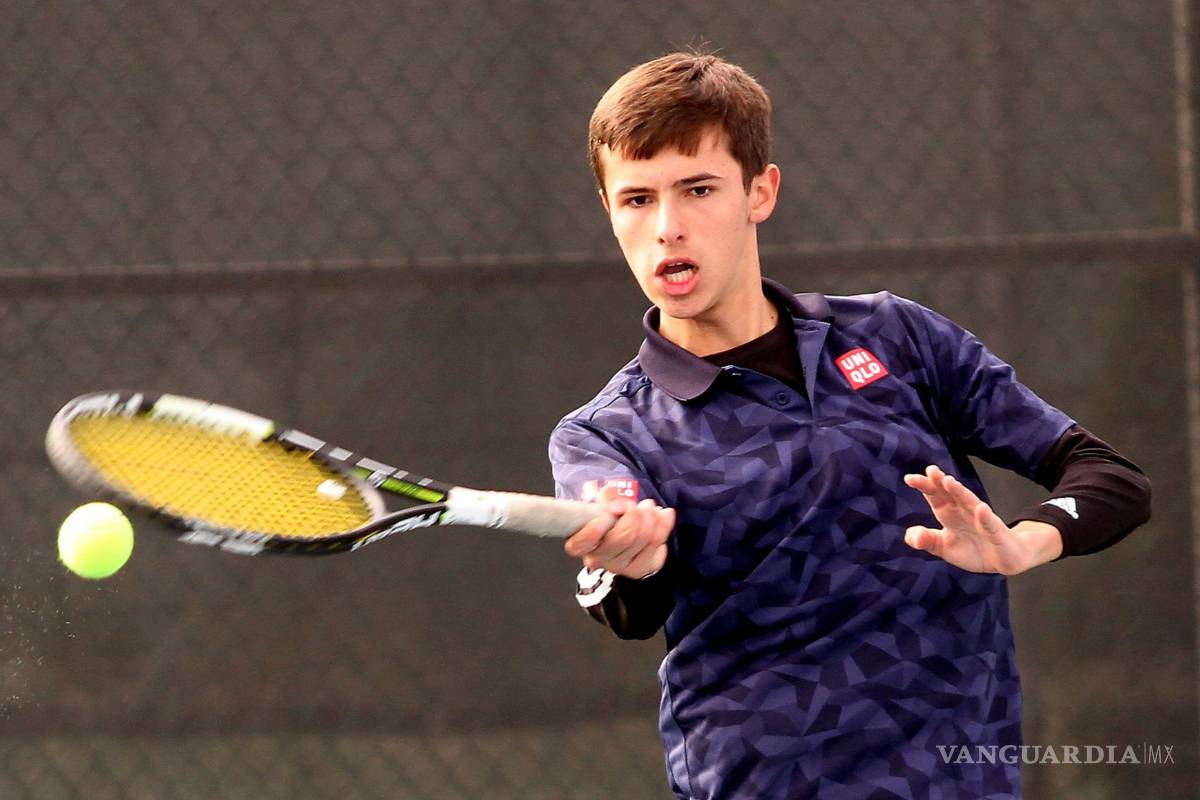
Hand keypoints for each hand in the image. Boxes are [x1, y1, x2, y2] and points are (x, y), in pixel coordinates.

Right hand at [564, 484, 674, 578]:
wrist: (622, 531)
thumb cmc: (606, 516)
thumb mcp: (601, 503)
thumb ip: (605, 498)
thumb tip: (610, 493)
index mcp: (580, 544)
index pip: (582, 543)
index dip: (593, 532)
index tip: (607, 514)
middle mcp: (598, 559)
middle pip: (623, 538)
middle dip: (635, 514)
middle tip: (638, 504)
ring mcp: (620, 567)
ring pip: (644, 540)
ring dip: (651, 517)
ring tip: (649, 506)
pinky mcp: (640, 568)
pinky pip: (658, 545)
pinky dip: (663, 526)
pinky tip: (661, 517)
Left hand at [902, 465, 1061, 574]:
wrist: (1005, 560)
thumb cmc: (973, 549)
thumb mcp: (945, 547)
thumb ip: (927, 540)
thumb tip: (910, 535)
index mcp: (950, 513)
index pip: (935, 497)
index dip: (924, 486)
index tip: (909, 478)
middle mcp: (965, 511)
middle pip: (950, 494)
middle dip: (939, 482)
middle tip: (930, 470)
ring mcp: (982, 521)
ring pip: (970, 503)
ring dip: (960, 492)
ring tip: (948, 482)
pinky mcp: (997, 534)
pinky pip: (990, 525)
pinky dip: (985, 517)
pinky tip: (981, 509)